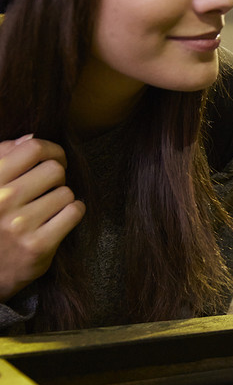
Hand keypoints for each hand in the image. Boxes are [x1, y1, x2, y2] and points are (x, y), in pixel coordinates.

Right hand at [0, 135, 85, 301]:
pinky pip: (74, 213)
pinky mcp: (38, 246)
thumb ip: (3, 159)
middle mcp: (2, 200)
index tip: (54, 157)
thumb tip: (30, 138)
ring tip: (49, 206)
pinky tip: (61, 217)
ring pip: (66, 192)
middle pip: (55, 170)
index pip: (33, 148)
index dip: (51, 149)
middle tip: (51, 187)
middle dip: (57, 176)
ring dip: (63, 197)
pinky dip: (73, 212)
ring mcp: (20, 224)